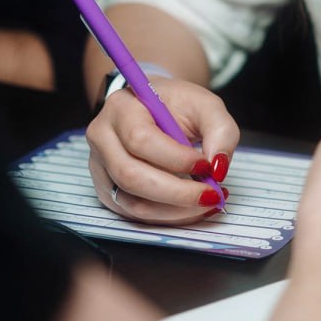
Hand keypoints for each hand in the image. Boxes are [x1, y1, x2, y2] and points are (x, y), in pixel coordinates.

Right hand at [86, 77, 239, 224]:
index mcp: (121, 108)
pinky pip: (134, 214)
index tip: (207, 166)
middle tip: (212, 194)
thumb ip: (220, 130)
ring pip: (132, 202)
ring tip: (207, 202)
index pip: (140, 140)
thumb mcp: (205, 104)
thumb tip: (218, 168)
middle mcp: (103, 138)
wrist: (154, 108)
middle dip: (177, 193)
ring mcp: (100, 167)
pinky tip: (191, 207)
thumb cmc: (177, 105)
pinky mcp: (107, 191)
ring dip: (175, 210)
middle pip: (131, 176)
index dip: (176, 159)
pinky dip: (167, 216)